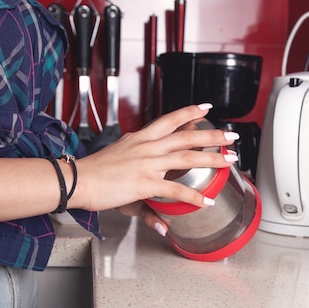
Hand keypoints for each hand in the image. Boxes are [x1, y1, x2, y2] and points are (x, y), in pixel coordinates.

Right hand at [68, 104, 238, 214]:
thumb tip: (152, 192)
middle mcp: (147, 146)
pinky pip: (176, 190)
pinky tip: (207, 200)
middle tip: (231, 135)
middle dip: (212, 134)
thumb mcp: (120, 165)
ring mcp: (148, 163)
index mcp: (141, 138)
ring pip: (188, 157)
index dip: (189, 112)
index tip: (205, 107)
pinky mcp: (146, 182)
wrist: (77, 180)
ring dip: (213, 158)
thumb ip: (140, 175)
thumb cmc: (94, 172)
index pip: (170, 120)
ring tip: (230, 159)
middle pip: (187, 136)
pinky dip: (194, 197)